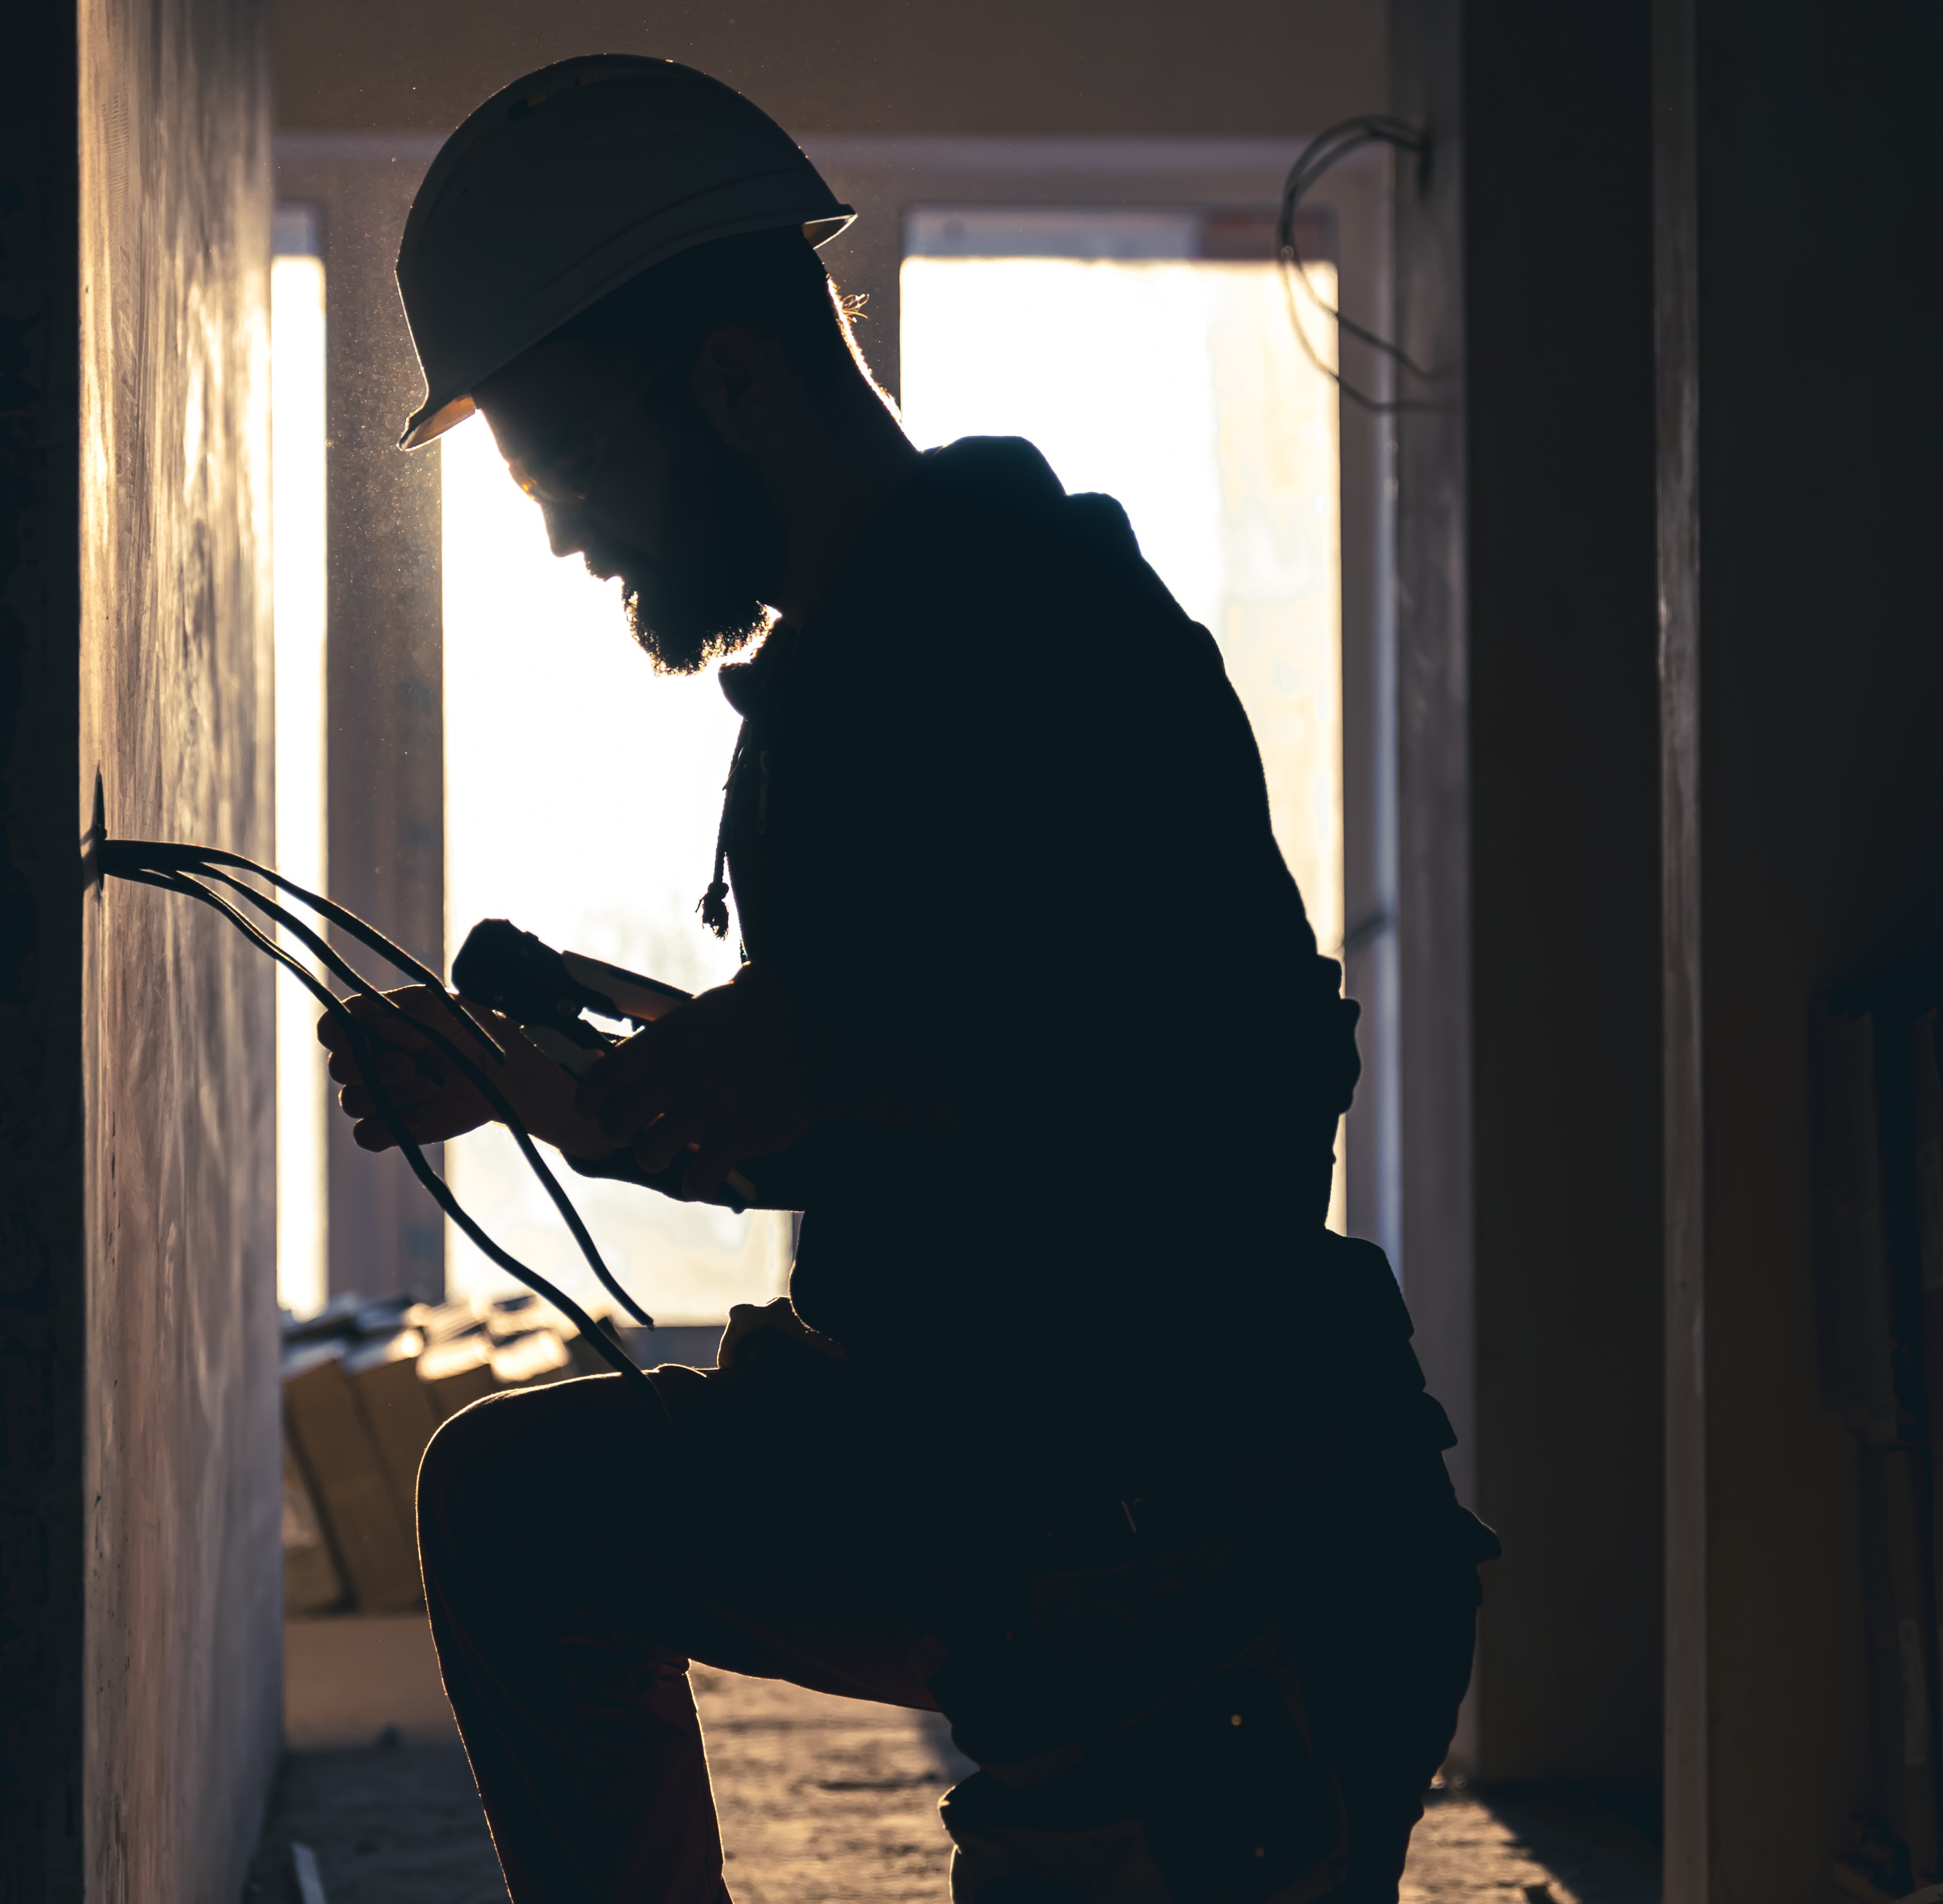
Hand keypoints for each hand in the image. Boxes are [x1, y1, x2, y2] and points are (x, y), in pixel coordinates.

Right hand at [319, 985, 611, 1158]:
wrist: (503, 1075)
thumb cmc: (473, 1033)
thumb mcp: (448, 1011)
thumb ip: (413, 1014)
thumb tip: (378, 1027)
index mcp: (373, 1024)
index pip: (332, 1027)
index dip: (337, 1035)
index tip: (364, 1038)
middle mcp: (368, 1058)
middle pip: (339, 1068)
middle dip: (374, 1068)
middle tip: (411, 1067)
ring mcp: (378, 1094)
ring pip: (352, 1102)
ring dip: (391, 1096)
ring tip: (432, 1087)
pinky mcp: (392, 1126)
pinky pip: (365, 1135)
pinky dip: (389, 1127)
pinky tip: (422, 1114)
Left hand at [574, 964, 826, 1199]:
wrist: (821, 1043)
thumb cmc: (765, 1013)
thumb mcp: (708, 1005)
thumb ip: (671, 1026)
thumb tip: (642, 1033)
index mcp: (665, 1042)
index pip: (600, 1080)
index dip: (589, 1100)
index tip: (592, 1107)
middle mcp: (676, 1080)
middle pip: (615, 1124)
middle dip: (619, 1130)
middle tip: (636, 1127)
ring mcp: (704, 1114)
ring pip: (647, 1155)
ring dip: (655, 1156)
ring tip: (669, 1149)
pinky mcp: (734, 1143)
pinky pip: (693, 1181)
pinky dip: (694, 1182)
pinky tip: (704, 1171)